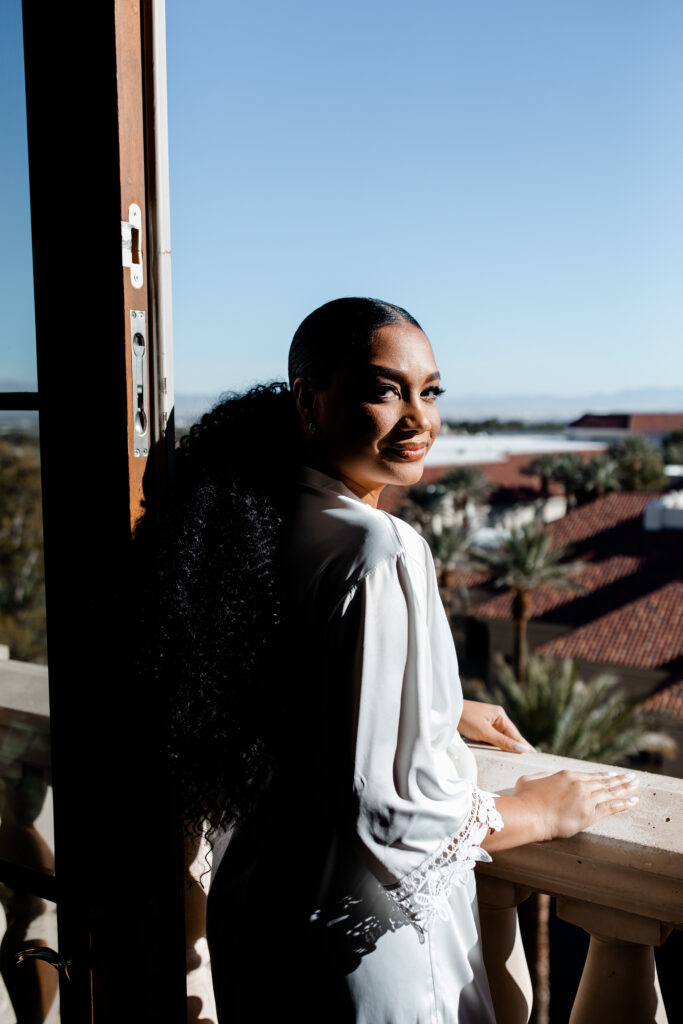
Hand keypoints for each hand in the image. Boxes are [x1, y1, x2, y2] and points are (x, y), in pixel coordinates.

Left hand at [458, 699, 532, 753]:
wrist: (447, 713)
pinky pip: (492, 738)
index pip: (515, 734)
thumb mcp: (485, 732)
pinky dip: (496, 745)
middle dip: (516, 747)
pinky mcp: (480, 726)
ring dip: (506, 747)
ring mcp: (488, 722)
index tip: (534, 756)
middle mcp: (496, 717)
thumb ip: (503, 741)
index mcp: (500, 715)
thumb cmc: (465, 719)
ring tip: (517, 759)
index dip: (523, 746)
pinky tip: (500, 752)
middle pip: (509, 736)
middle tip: (529, 760)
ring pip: (500, 738)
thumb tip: (522, 749)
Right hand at [514, 769, 639, 841]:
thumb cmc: (525, 799)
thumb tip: (547, 777)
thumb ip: (541, 777)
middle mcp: (579, 784)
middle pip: (604, 781)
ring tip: (636, 785)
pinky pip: (611, 807)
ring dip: (625, 788)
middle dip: (619, 779)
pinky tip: (633, 801)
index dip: (603, 775)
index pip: (589, 775)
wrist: (528, 815)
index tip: (612, 774)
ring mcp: (586, 798)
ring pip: (610, 792)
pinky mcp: (589, 814)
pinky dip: (624, 803)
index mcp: (566, 775)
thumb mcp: (529, 780)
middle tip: (632, 777)